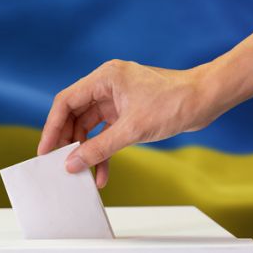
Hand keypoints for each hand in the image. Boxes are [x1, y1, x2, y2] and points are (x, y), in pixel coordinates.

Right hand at [37, 60, 215, 187]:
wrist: (208, 99)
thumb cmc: (175, 102)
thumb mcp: (132, 129)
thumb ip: (99, 148)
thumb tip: (72, 163)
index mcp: (104, 78)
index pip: (66, 102)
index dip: (52, 127)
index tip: (45, 150)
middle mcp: (107, 86)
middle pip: (75, 116)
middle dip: (68, 142)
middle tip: (60, 164)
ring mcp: (117, 99)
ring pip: (90, 128)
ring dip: (87, 151)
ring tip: (82, 173)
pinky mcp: (127, 112)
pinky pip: (107, 134)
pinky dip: (103, 151)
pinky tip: (102, 173)